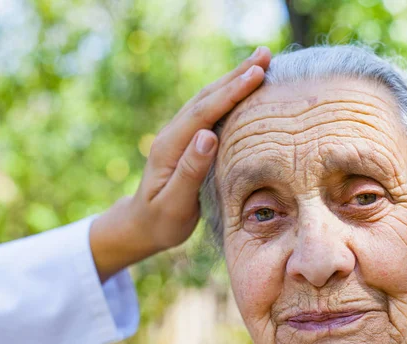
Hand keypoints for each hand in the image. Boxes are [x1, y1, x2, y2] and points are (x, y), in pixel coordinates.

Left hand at [90, 46, 271, 281]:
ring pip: (207, 99)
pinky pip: (209, 110)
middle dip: (236, 75)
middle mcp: (173, 134)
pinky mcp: (187, 140)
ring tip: (259, 62)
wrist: (141, 224)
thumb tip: (208, 135)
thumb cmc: (160, 221)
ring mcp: (179, 135)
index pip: (203, 112)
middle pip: (206, 97)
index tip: (257, 74)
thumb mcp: (173, 203)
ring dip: (232, 79)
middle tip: (265, 55)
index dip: (231, 92)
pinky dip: (228, 94)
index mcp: (170, 147)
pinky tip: (242, 87)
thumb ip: (190, 170)